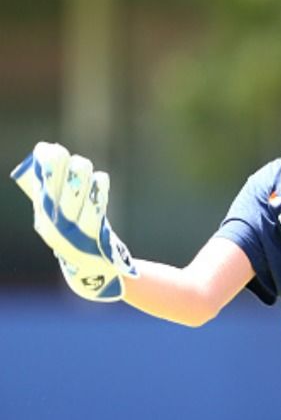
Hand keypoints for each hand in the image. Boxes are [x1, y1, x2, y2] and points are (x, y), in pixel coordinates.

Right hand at [10, 142, 137, 301]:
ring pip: (77, 198)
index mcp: (43, 218)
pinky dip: (99, 191)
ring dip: (81, 178)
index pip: (41, 187)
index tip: (47, 147)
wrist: (90, 271)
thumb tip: (50, 153)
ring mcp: (75, 233)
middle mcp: (55, 226)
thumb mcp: (58, 216)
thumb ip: (54, 191)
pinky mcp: (95, 237)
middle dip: (61, 169)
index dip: (44, 166)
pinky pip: (97, 209)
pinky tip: (100, 178)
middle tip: (66, 153)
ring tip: (83, 164)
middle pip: (57, 191)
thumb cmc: (75, 235)